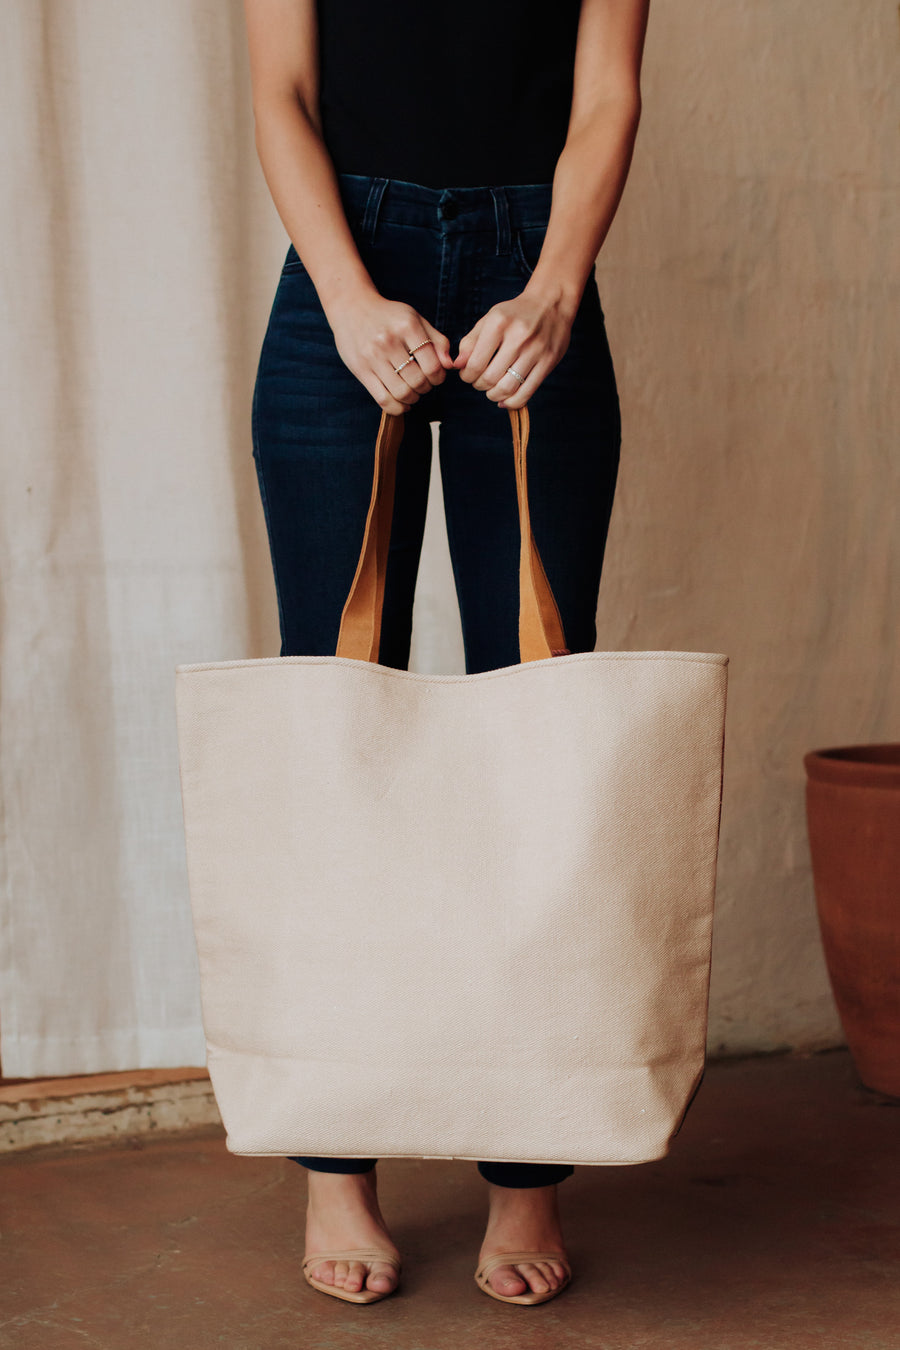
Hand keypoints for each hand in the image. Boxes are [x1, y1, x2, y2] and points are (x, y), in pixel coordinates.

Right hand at [327, 289, 453, 413]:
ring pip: (402, 393)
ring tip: (413, 392)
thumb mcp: (415, 319)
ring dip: (413, 399)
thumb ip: (437, 341)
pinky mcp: (361, 370)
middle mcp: (389, 342)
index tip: (436, 376)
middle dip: (426, 388)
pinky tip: (402, 404)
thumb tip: (450, 365)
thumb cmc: (389, 316)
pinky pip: (383, 399)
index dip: (439, 377)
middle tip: (423, 384)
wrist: (352, 307)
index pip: (432, 366)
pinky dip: (397, 408)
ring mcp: (373, 357)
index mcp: (407, 327)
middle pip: (418, 382)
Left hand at [452, 284, 577, 408]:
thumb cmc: (515, 314)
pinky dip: (512, 402)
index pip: (475, 363)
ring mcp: (535, 350)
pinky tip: (505, 399)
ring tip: (491, 390)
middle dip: (479, 385)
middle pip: (490, 378)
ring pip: (508, 388)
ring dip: (494, 395)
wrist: (551, 303)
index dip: (467, 376)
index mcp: (499, 323)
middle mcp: (518, 336)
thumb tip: (457, 365)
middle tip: (479, 382)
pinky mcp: (548, 362)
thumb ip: (470, 342)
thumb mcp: (490, 319)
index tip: (468, 375)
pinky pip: (527, 392)